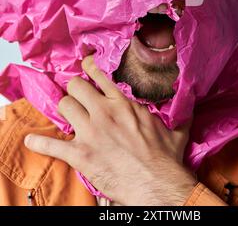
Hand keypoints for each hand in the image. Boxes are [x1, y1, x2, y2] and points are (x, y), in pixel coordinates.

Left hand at [24, 55, 196, 205]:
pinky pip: (52, 145)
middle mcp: (104, 112)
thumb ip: (180, 109)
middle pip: (75, 86)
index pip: (99, 74)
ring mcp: (90, 132)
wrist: (157, 184)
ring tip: (67, 115)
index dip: (88, 67)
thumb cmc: (165, 158)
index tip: (85, 66)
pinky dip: (40, 143)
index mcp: (123, 103)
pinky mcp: (81, 154)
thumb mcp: (177, 127)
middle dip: (74, 89)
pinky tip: (32, 141)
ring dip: (64, 110)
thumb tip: (192, 97)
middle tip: (77, 96)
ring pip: (64, 106)